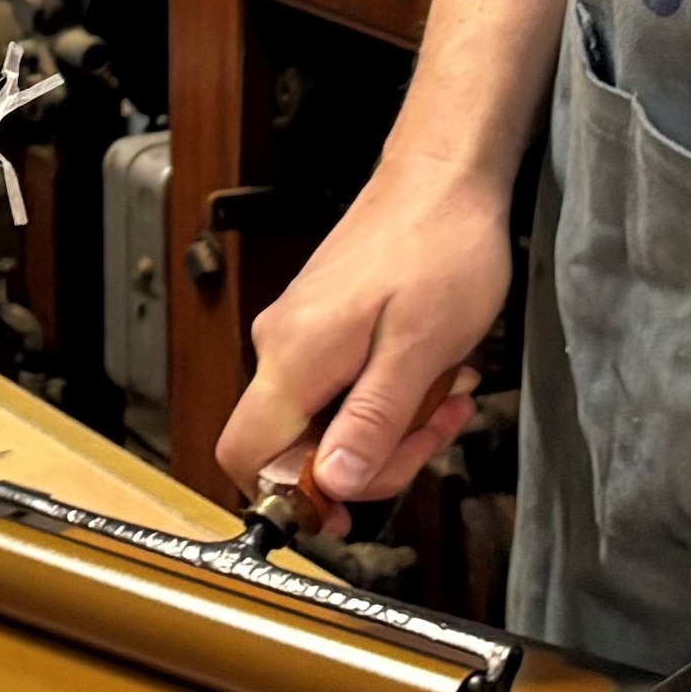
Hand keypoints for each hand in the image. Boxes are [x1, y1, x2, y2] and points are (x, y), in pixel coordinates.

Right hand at [208, 164, 510, 504]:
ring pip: (326, 420)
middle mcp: (281, 348)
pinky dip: (387, 395)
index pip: (246, 454)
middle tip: (430, 435)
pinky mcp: (321, 325)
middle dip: (371, 458)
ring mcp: (298, 335)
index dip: (290, 498)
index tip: (347, 514)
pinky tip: (429, 373)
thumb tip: (333, 485)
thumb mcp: (419, 350)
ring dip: (389, 425)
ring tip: (444, 395)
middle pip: (295, 447)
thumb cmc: (437, 247)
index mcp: (294, 359)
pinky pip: (340, 386)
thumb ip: (372, 422)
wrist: (442, 177)